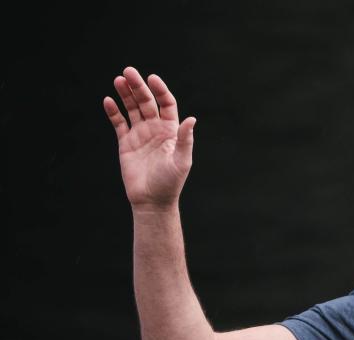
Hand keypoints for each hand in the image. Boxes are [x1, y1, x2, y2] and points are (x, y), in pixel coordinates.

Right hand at [103, 67, 195, 211]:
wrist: (152, 201)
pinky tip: (108, 100)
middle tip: (128, 71)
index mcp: (171, 131)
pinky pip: (118, 123)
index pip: (166, 104)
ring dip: (125, 94)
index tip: (152, 78)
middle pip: (146, 102)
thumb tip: (192, 119)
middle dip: (138, 87)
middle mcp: (156, 130)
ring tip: (118, 80)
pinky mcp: (126, 143)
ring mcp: (140, 135)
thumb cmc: (170, 183)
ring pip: (132, 109)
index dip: (160, 90)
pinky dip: (113, 112)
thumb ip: (185, 140)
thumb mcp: (181, 161)